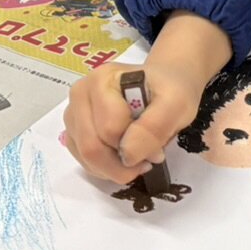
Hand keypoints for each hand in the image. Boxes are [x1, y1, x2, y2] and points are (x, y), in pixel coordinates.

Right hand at [61, 12, 230, 184]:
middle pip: (91, 146)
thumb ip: (154, 126)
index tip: (158, 148)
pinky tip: (123, 158)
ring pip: (85, 158)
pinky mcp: (74, 132)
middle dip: (123, 164)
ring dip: (114, 169)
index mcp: (102, 80)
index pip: (110, 129)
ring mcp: (73, 114)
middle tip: (147, 161)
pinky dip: (106, 169)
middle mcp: (80, 94)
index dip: (136, 146)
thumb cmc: (169, 92)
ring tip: (138, 157)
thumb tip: (127, 154)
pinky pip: (84, 162)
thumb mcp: (176, 104)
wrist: (163, 87)